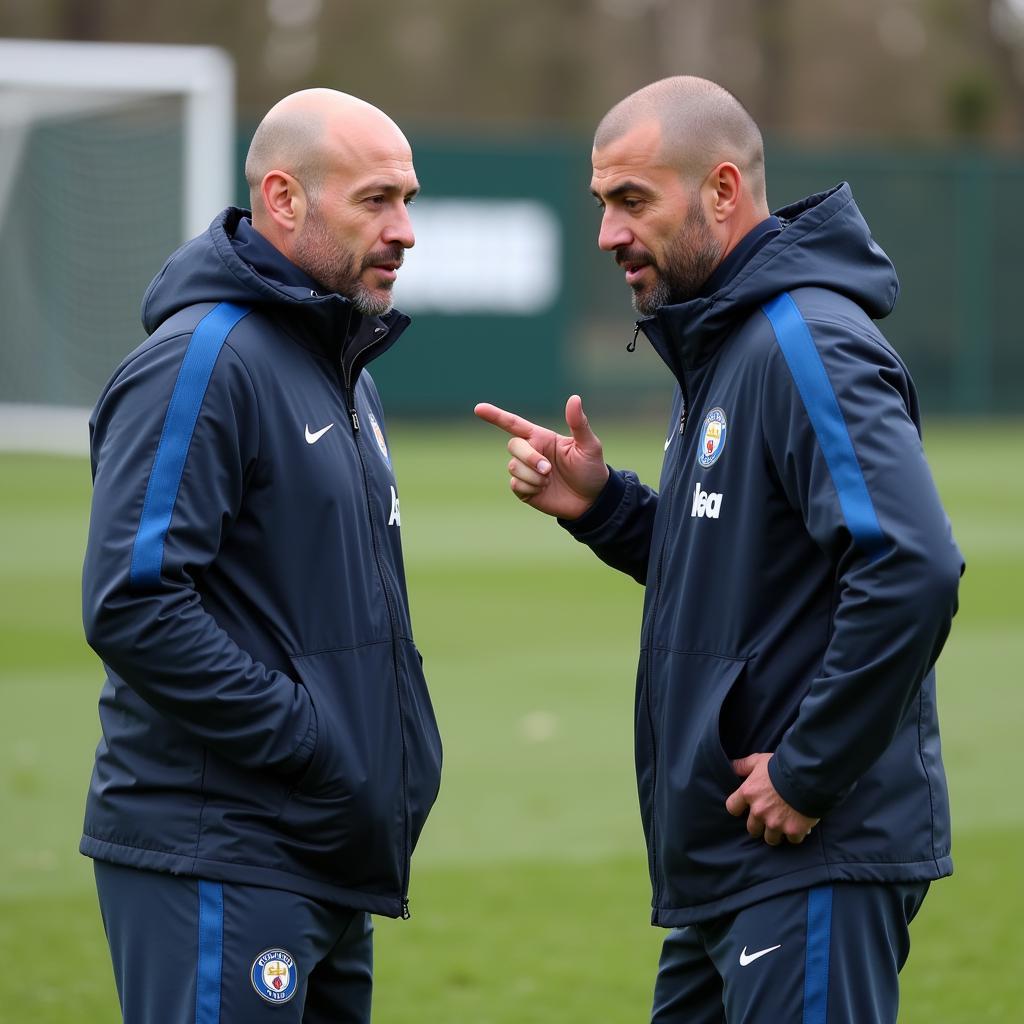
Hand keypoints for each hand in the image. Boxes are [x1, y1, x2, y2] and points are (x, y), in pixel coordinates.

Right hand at [474, 395, 609, 519]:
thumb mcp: (589, 446)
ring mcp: (525, 471)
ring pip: (513, 467)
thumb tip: (574, 398)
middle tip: (548, 470)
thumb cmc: (591, 470)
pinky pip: (515, 484)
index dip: (495, 416)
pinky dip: (530, 487)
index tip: (478, 408)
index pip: (513, 424)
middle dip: (529, 458)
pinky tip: (543, 490)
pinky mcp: (524, 489)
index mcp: (542, 438)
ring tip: (549, 481)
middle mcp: (530, 452)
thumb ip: (578, 424)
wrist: (591, 501)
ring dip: (533, 475)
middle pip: (513, 446)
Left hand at [725, 753, 818, 846]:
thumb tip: (731, 766)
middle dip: (759, 825)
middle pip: (752, 829)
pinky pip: (792, 840)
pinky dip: (795, 834)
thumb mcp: (759, 760)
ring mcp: (775, 822)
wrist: (808, 775)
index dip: (739, 809)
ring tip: (783, 825)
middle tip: (769, 818)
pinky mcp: (793, 830)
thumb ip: (744, 765)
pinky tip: (799, 826)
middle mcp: (759, 811)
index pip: (732, 808)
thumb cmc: (782, 766)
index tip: (746, 807)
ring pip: (770, 839)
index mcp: (748, 793)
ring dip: (776, 833)